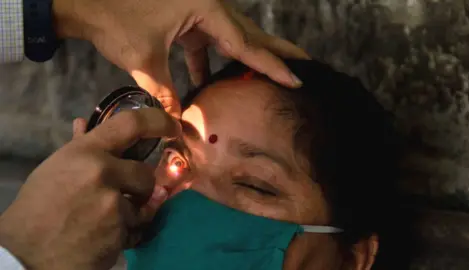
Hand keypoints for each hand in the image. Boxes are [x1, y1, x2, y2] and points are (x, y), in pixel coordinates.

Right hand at [0, 108, 179, 269]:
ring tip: (101, 218)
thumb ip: (80, 147)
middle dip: (139, 186)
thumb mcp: (56, 169)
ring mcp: (113, 203)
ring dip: (129, 211)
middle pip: (146, 173)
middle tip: (119, 196)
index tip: (171, 127)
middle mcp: (103, 172)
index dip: (157, 121)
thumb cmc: (38, 207)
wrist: (27, 253)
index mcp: (85, 152)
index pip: (131, 124)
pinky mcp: (119, 231)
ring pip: (143, 203)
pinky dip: (123, 232)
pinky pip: (135, 228)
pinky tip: (100, 235)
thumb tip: (85, 123)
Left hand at [53, 0, 309, 116]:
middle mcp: (208, 6)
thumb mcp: (145, 59)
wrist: (84, 0)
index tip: (296, 79)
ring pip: (232, 37)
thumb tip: (176, 126)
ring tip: (273, 70)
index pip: (246, 43)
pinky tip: (211, 79)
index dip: (271, 65)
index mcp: (205, 9)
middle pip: (250, 33)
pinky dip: (212, 61)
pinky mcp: (185, 19)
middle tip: (305, 63)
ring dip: (249, 56)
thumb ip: (166, 93)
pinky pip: (208, 42)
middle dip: (276, 51)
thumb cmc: (113, 19)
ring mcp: (198, 11)